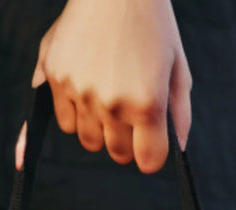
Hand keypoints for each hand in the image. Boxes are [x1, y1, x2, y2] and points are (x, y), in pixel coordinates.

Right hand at [17, 0, 190, 174]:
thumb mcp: (178, 66)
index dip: (151, 153)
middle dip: (127, 141)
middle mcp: (112, 103)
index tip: (150, 141)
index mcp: (147, 103)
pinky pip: (64, 120)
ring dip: (100, 128)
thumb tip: (179, 150)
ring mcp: (80, 91)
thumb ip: (179, 112)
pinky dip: (75, 113)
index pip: (148, 161)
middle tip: (130, 112)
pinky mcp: (55, 76)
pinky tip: (87, 88)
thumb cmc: (153, 23)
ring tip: (108, 96)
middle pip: (118, 153)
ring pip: (89, 140)